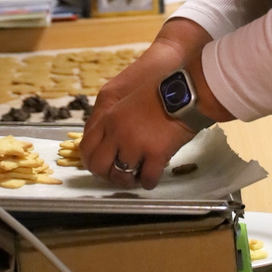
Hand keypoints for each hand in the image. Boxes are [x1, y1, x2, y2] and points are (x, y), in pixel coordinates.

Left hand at [81, 17, 232, 190]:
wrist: (186, 91)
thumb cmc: (161, 91)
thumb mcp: (129, 100)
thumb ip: (116, 120)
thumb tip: (110, 143)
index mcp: (110, 117)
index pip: (86, 146)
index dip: (91, 160)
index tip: (101, 164)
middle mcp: (118, 133)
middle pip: (98, 166)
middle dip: (107, 174)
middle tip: (118, 173)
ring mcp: (136, 145)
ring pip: (121, 176)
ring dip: (129, 178)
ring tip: (138, 173)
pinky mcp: (155, 155)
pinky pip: (146, 179)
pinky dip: (149, 181)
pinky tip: (154, 175)